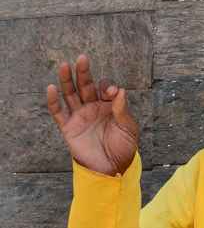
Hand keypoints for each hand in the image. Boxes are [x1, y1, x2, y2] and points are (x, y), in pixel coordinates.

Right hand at [47, 54, 139, 175]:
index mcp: (108, 107)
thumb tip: (120, 91)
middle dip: (84, 73)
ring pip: (70, 94)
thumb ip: (123, 110)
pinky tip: (51, 88)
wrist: (111, 169)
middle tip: (82, 58)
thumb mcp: (128, 129)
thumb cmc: (123, 149)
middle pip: (85, 86)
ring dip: (67, 80)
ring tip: (65, 65)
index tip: (111, 92)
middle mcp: (92, 108)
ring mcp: (79, 117)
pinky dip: (53, 101)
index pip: (104, 89)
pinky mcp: (69, 128)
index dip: (107, 87)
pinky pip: (58, 112)